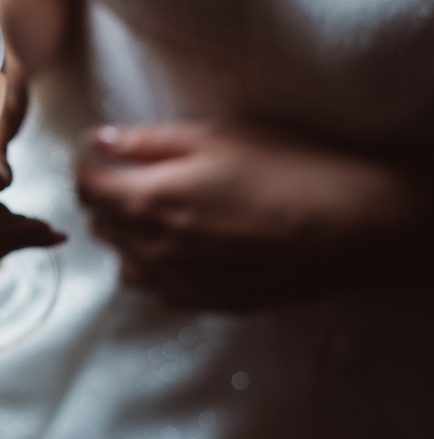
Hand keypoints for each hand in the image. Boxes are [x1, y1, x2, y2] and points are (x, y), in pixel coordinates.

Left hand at [76, 122, 433, 308]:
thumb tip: (97, 140)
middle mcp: (154, 247)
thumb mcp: (218, 136)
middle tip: (125, 179)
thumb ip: (147, 142)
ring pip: (123, 262)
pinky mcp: (208, 302)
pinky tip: (178, 250)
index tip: (94, 157)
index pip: (86, 187)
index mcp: (150, 200)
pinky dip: (154, 269)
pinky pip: (158, 290)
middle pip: (100, 224)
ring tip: (152, 216)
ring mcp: (180, 281)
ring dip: (125, 237)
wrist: (354, 227)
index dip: (84, 167)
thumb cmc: (291, 168)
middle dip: (103, 199)